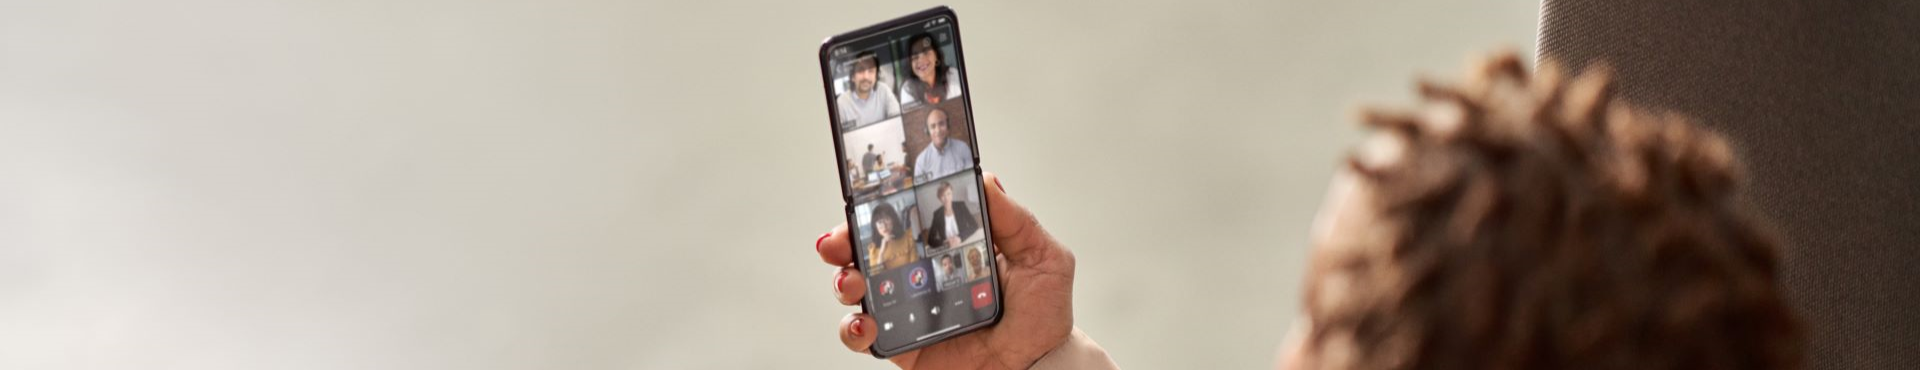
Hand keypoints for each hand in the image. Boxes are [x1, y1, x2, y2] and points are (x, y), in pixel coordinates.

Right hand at [815, 172, 1075, 368]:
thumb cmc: (1043, 319)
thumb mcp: (1043, 259)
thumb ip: (1015, 220)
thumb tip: (985, 178)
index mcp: (952, 247)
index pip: (909, 217)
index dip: (882, 206)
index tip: (866, 197)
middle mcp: (925, 275)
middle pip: (871, 249)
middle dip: (845, 238)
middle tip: (839, 240)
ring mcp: (910, 309)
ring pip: (857, 287)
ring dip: (844, 278)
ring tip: (852, 283)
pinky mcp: (901, 344)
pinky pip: (862, 335)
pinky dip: (852, 328)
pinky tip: (864, 323)